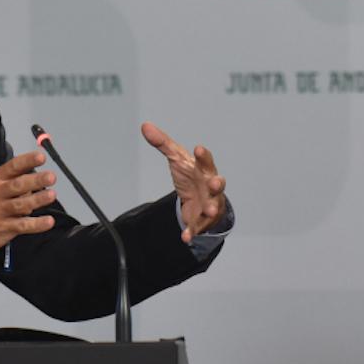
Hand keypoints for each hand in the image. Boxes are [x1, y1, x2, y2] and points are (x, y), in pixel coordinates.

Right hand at [0, 152, 56, 255]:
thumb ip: (7, 181)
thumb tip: (32, 179)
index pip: (12, 167)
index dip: (27, 161)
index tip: (40, 157)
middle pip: (18, 185)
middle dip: (36, 180)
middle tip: (51, 177)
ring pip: (22, 205)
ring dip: (38, 200)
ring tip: (51, 195)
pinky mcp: (2, 228)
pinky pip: (22, 225)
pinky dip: (36, 224)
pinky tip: (47, 222)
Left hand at [141, 122, 226, 242]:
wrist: (200, 199)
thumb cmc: (192, 175)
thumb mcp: (177, 158)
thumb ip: (162, 143)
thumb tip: (145, 126)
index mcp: (204, 169)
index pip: (206, 161)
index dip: (203, 156)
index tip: (199, 149)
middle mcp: (210, 186)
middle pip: (217, 184)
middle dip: (218, 184)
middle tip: (217, 182)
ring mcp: (209, 204)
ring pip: (213, 207)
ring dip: (211, 209)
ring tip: (209, 211)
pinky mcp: (202, 220)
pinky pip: (197, 226)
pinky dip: (191, 232)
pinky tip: (185, 237)